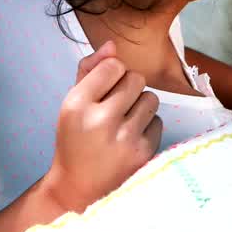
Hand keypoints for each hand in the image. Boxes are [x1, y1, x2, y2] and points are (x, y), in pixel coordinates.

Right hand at [39, 41, 162, 212]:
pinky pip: (158, 122)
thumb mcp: (73, 103)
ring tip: (123, 123)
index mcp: (77, 104)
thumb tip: (112, 45)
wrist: (78, 186)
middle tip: (114, 108)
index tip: (104, 91)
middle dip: (129, 89)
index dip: (112, 75)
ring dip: (140, 107)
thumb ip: (90, 70)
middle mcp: (100, 120)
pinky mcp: (143, 152)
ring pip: (151, 99)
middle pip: (136, 78)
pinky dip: (147, 127)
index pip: (113, 65)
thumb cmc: (76, 138)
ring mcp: (124, 138)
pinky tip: (130, 139)